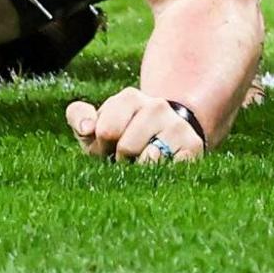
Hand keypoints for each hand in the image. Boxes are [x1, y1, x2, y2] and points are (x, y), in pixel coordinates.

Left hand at [66, 87, 206, 164]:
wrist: (164, 142)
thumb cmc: (122, 137)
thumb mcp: (97, 127)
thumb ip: (79, 118)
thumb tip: (86, 127)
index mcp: (130, 98)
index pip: (106, 130)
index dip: (101, 146)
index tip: (108, 146)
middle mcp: (157, 106)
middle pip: (126, 147)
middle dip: (121, 160)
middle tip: (127, 157)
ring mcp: (177, 125)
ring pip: (149, 159)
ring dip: (140, 169)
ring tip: (143, 162)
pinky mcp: (194, 146)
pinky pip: (169, 169)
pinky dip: (160, 174)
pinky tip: (160, 168)